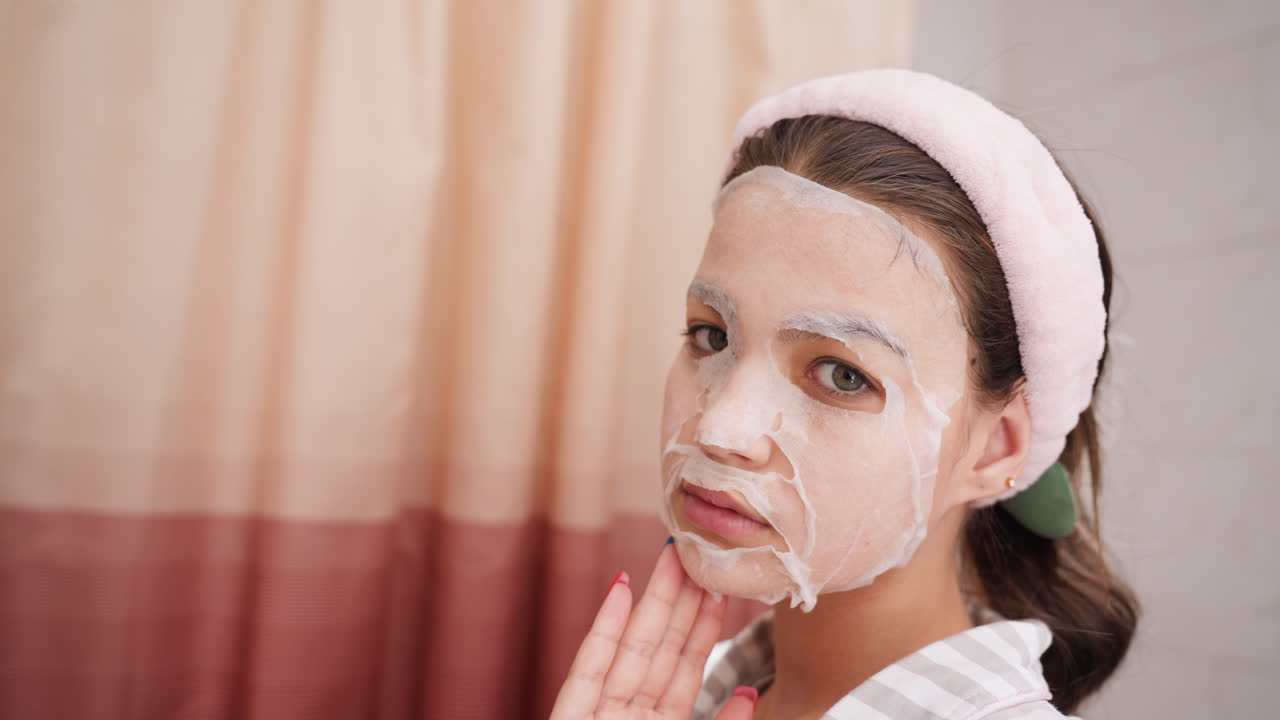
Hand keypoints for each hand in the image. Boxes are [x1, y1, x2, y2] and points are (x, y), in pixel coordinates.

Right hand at [549, 540, 755, 719]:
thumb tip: (749, 693)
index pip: (687, 666)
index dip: (704, 624)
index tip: (719, 584)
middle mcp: (631, 715)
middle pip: (660, 646)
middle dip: (680, 597)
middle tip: (696, 549)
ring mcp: (600, 713)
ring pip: (631, 647)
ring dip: (651, 599)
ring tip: (670, 555)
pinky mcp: (570, 718)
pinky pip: (588, 671)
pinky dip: (603, 630)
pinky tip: (620, 589)